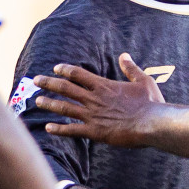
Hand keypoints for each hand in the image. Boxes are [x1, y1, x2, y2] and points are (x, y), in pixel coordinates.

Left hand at [34, 54, 167, 146]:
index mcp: (104, 86)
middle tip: (36, 80)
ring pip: (65, 107)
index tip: (55, 68)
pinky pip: (73, 130)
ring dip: (50, 103)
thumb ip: (131, 68)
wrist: (152, 123)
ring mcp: (93, 115)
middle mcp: (94, 99)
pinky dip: (59, 129)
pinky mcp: (95, 132)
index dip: (65, 70)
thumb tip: (124, 56)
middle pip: (66, 88)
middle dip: (49, 83)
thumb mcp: (143, 80)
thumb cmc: (150, 103)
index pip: (79, 74)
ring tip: (38, 101)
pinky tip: (48, 128)